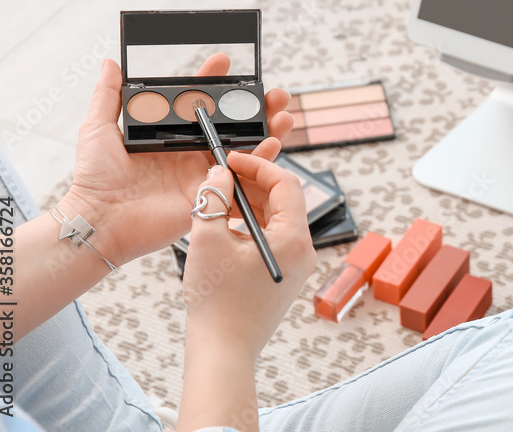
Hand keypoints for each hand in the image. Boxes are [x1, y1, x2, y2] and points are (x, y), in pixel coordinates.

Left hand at [59, 55, 294, 265]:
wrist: (101, 219)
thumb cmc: (95, 178)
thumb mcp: (98, 129)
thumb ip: (107, 96)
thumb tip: (111, 63)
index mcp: (170, 135)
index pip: (198, 102)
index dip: (213, 81)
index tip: (224, 62)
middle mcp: (191, 152)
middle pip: (232, 124)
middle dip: (255, 107)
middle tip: (274, 93)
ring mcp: (204, 174)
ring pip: (245, 148)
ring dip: (268, 130)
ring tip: (285, 115)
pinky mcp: (212, 195)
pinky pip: (243, 178)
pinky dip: (263, 162)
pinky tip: (275, 144)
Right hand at [183, 155, 315, 358]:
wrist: (222, 352)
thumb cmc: (217, 302)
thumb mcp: (208, 240)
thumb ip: (213, 199)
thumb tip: (219, 172)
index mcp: (294, 238)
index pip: (286, 184)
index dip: (258, 166)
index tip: (231, 159)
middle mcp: (304, 250)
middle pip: (284, 200)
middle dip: (253, 184)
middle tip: (222, 175)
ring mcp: (297, 265)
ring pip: (277, 219)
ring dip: (250, 204)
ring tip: (218, 199)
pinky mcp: (285, 276)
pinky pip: (272, 239)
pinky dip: (251, 226)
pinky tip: (224, 226)